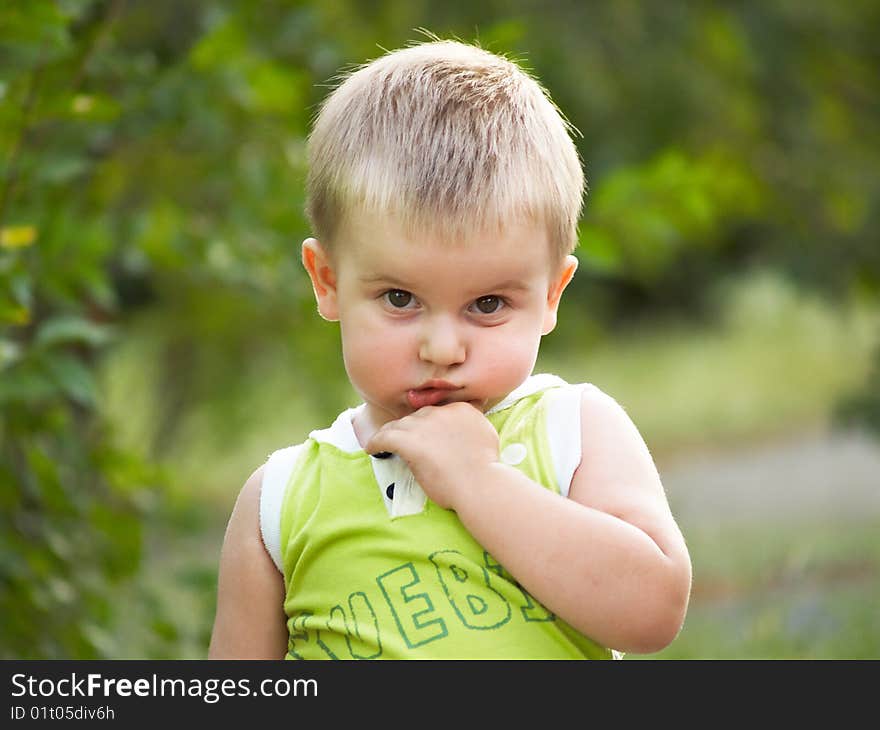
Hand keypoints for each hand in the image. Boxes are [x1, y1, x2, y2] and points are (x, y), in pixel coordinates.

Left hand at [365, 402, 499, 509]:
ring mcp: (423, 425)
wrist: (480, 484)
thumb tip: (470, 415)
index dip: (428, 423)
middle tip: (404, 441)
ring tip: (383, 443)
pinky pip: (385, 437)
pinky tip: (371, 449)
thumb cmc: (485, 467)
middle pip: (417, 416)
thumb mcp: (486, 433)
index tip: (424, 434)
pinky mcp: (408, 441)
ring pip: (399, 425)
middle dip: (410, 429)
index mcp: (459, 408)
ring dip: (391, 434)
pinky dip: (375, 442)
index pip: (437, 410)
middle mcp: (440, 411)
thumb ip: (475, 420)